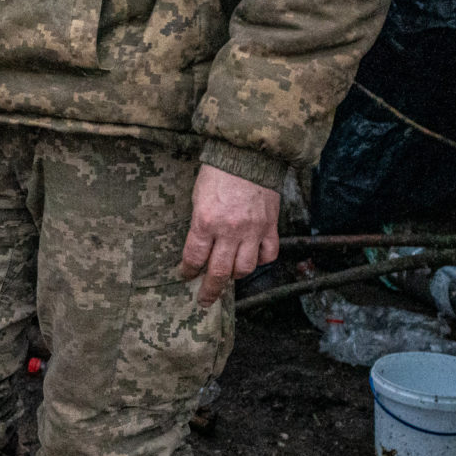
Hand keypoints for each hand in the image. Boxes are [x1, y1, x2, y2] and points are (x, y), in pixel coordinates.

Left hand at [179, 163, 281, 307]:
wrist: (247, 156)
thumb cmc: (217, 173)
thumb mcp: (198, 197)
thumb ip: (200, 224)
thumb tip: (200, 247)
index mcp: (206, 221)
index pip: (194, 257)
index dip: (188, 271)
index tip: (186, 276)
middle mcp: (229, 230)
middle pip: (219, 272)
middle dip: (210, 289)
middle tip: (205, 300)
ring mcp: (252, 231)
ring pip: (245, 268)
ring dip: (235, 275)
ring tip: (229, 274)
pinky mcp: (270, 227)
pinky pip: (268, 255)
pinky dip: (260, 260)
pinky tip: (253, 258)